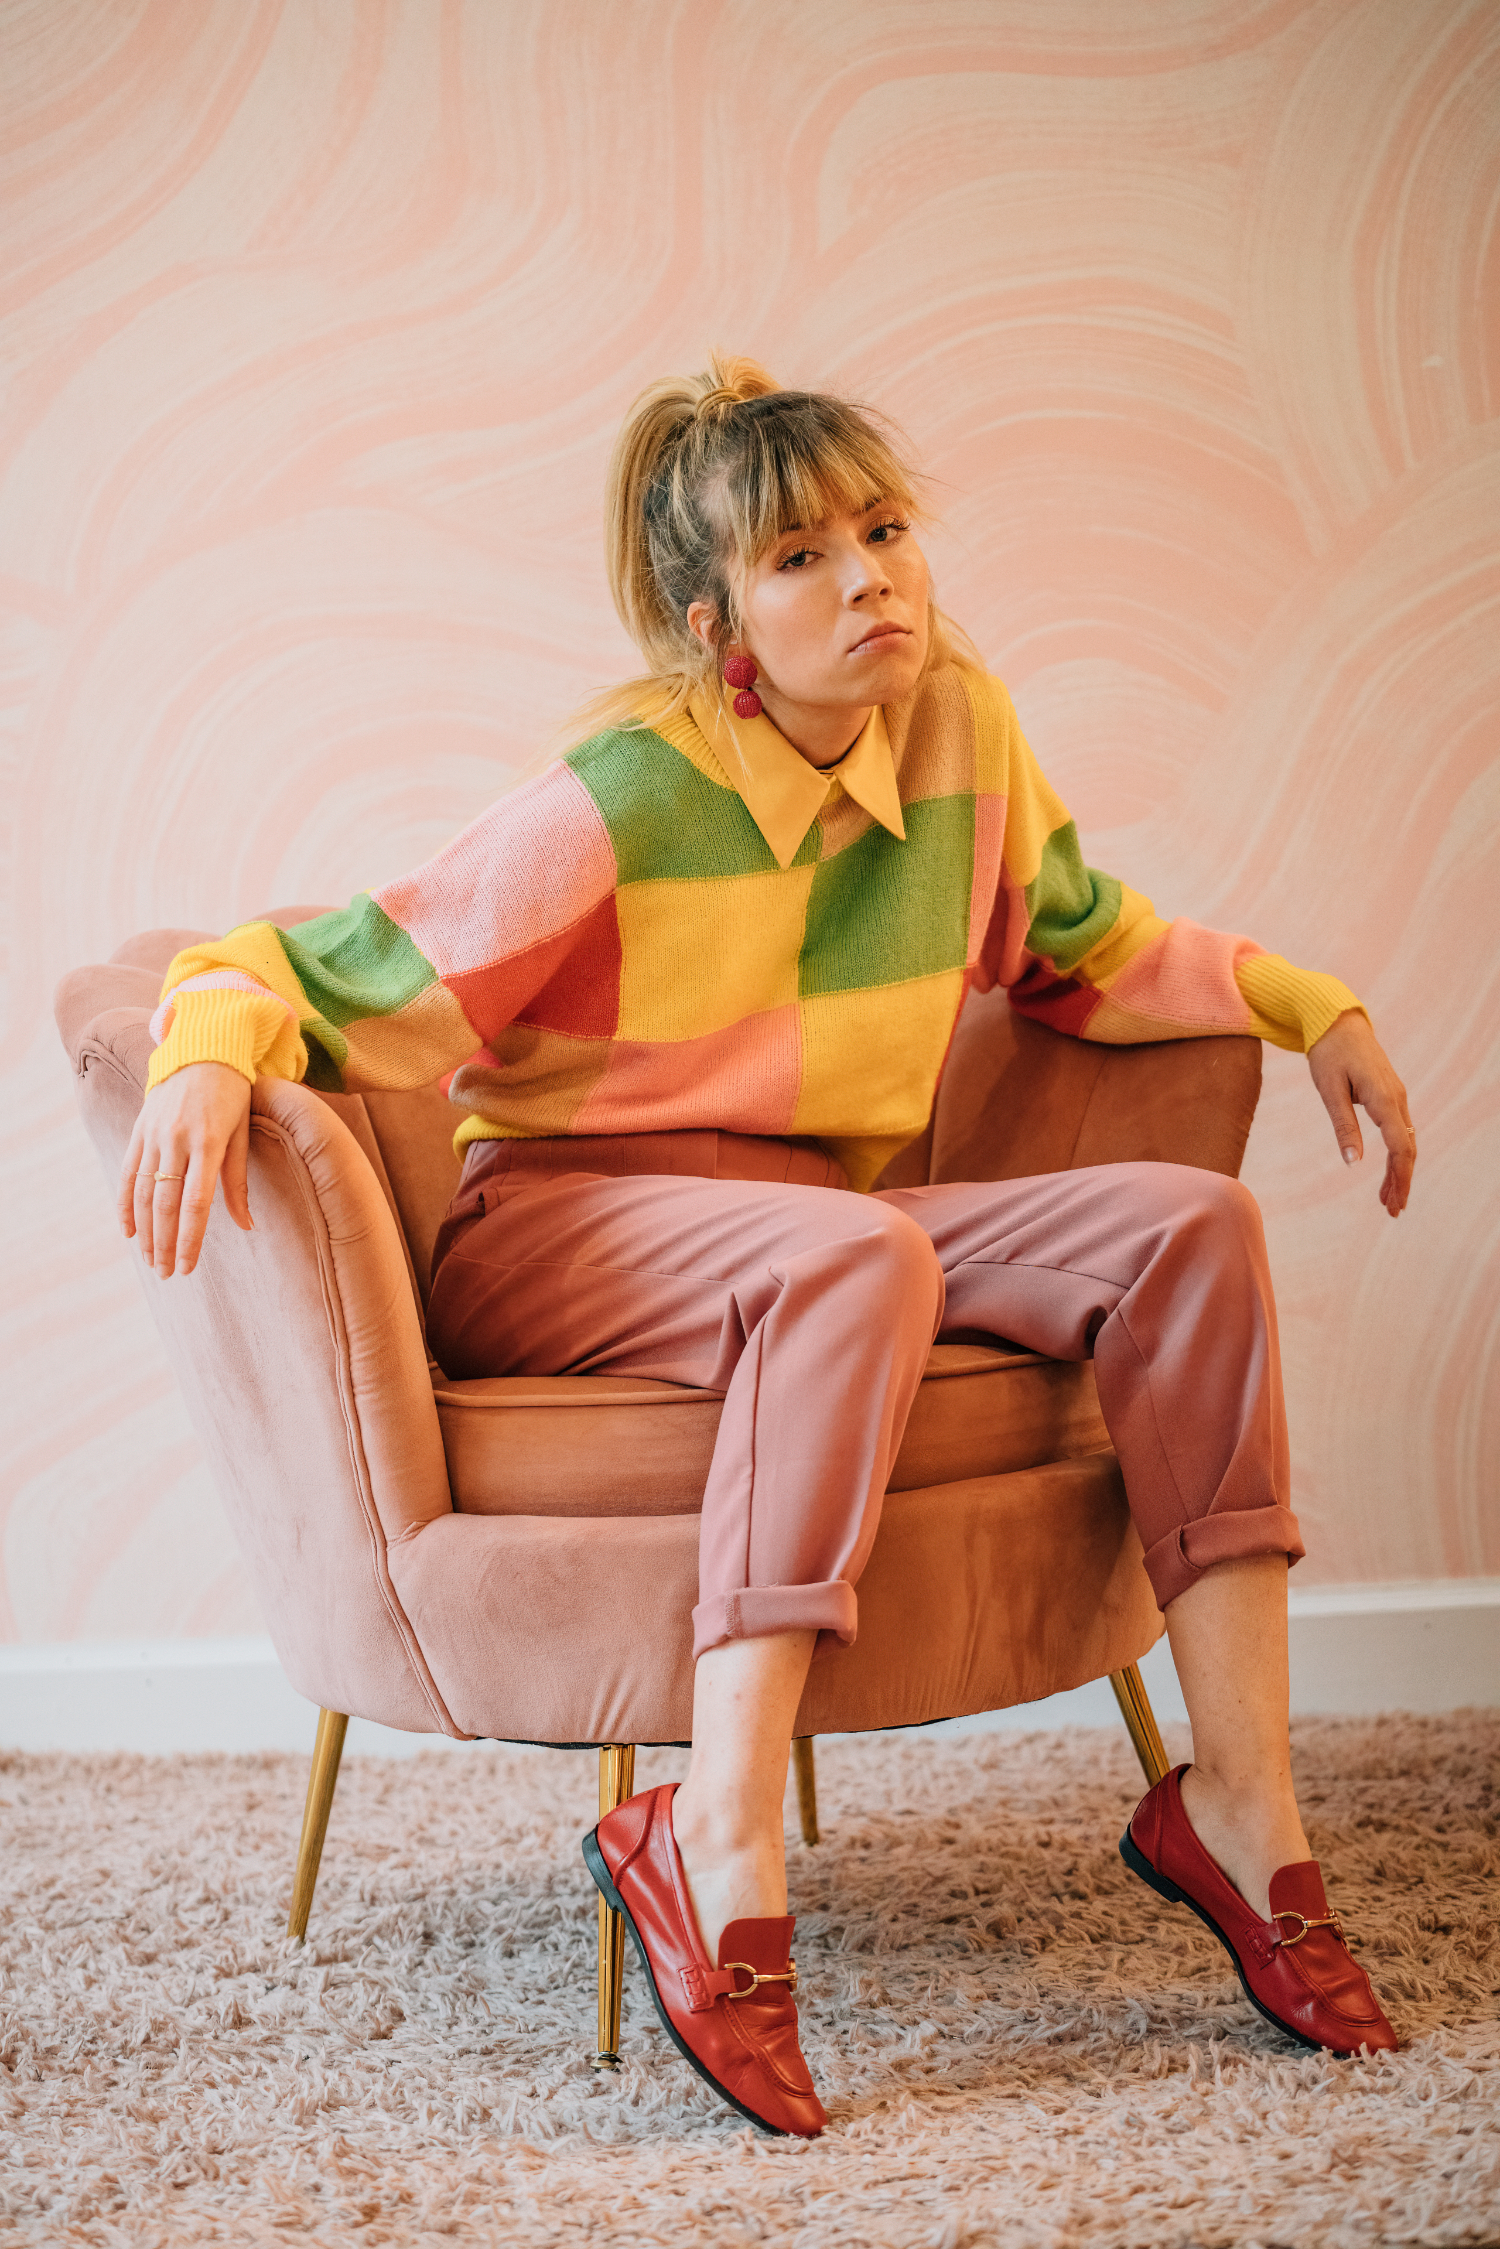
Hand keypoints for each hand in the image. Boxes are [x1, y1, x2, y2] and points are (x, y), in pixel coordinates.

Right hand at [118, 1062, 253, 1276]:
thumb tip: (247, 1226)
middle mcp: (176, 1140)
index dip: (190, 1238)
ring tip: (151, 1261)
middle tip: (168, 1274)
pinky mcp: (139, 1131)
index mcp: (208, 1142)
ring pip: (143, 1193)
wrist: (202, 1051)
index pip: (196, 1202)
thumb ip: (238, 1181)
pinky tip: (128, 1231)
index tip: (188, 1266)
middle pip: (165, 1204)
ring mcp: (153, 1135)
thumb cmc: (233, 1095)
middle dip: (165, 1243)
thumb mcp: (243, 1134)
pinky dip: (125, 1204)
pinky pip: (127, 1173)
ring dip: (145, 1231)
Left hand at [1307, 1011, 1414, 1216]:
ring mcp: (1396, 1096)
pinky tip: (1386, 1172)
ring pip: (1405, 1141)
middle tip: (1393, 1210)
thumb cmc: (1328, 1052)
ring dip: (1399, 1171)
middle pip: (1407, 1148)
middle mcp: (1396, 1098)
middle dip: (1401, 1181)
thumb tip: (1352, 1163)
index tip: (1394, 1201)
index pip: (1399, 1145)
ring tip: (1388, 1200)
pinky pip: (1399, 1130)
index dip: (1398, 1175)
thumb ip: (1342, 1126)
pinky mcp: (1389, 1095)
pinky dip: (1396, 1154)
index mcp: (1382, 1097)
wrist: (1337, 1021)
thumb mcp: (1328, 1089)